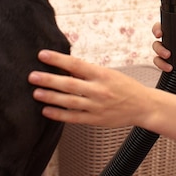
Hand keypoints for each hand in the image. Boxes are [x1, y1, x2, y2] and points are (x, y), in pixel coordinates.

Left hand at [28, 50, 146, 127]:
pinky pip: (73, 117)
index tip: (42, 55)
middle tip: (32, 76)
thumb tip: (64, 65)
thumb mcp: (109, 73)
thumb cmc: (125, 87)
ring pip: (69, 101)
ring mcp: (96, 106)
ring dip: (51, 97)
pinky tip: (46, 110)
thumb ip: (88, 71)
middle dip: (49, 79)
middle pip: (69, 84)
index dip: (58, 59)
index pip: (76, 64)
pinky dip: (58, 114)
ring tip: (36, 93)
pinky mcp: (95, 120)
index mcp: (102, 74)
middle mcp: (98, 90)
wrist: (143, 106)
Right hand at [152, 22, 175, 91]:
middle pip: (159, 33)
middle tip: (159, 36)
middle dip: (156, 32)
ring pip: (156, 47)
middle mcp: (172, 44)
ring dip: (159, 50)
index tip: (162, 28)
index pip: (169, 27)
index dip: (161, 25)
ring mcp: (168, 54)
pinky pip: (157, 62)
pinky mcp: (165, 64)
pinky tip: (170, 68)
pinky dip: (161, 64)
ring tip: (168, 55)